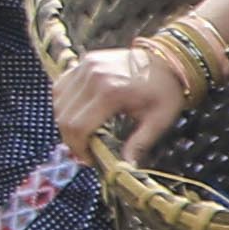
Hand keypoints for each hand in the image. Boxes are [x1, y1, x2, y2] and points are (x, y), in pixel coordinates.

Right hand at [51, 47, 190, 158]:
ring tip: (81, 134)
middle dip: (70, 139)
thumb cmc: (165, 92)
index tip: (89, 159)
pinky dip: (63, 103)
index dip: (78, 148)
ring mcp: (86, 66)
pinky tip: (76, 113)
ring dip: (65, 122)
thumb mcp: (158, 121)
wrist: (169, 60)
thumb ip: (139, 144)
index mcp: (110, 92)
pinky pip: (61, 86)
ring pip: (59, 101)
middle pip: (64, 116)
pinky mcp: (85, 61)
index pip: (78, 126)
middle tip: (84, 151)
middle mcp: (92, 76)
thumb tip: (126, 169)